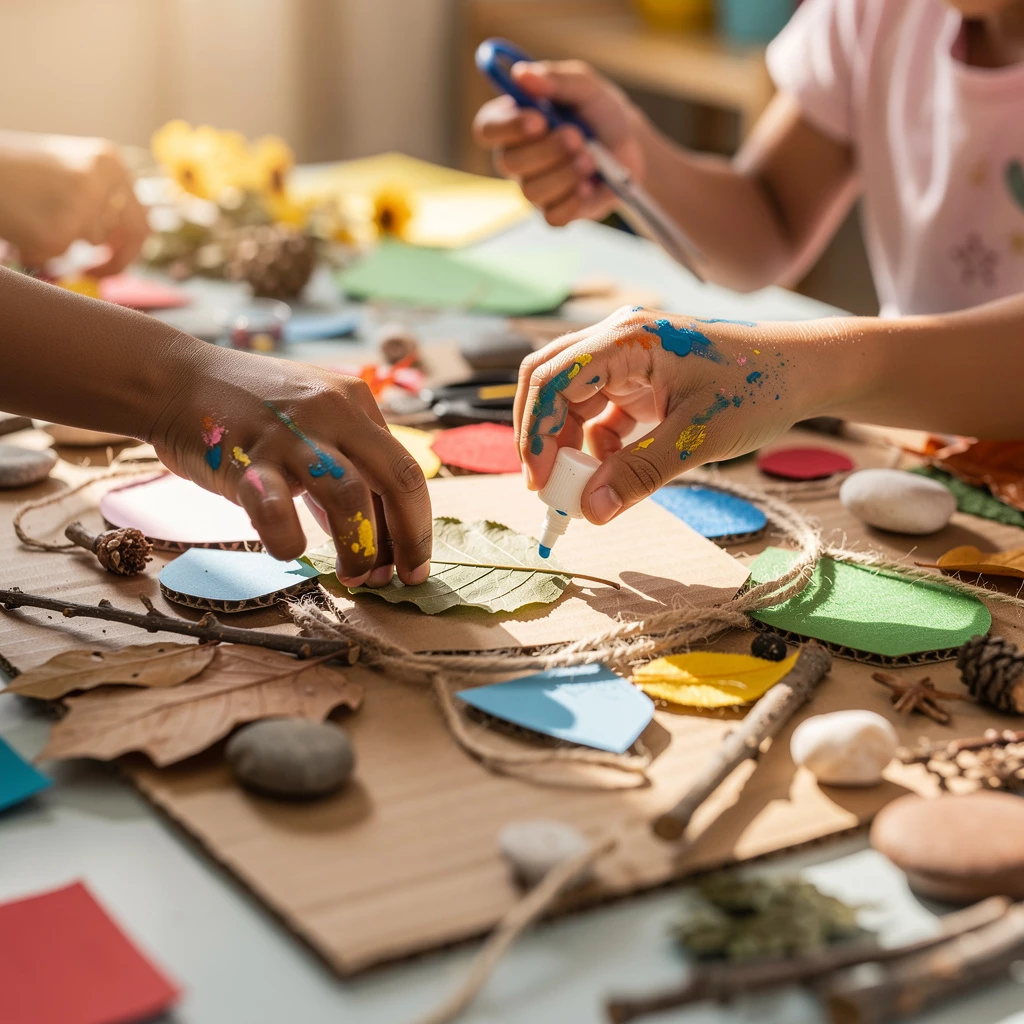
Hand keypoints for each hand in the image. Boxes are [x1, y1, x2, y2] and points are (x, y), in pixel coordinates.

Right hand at [0, 132, 148, 274]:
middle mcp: (101, 180)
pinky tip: (17, 223)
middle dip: (114, 263)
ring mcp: (81, 205)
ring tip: (28, 214)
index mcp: (108, 161)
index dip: (131, 248)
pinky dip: (35, 248)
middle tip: (94, 274)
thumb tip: (128, 242)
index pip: (141, 220)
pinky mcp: (57, 230)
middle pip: (127, 240)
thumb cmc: (12, 170)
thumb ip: (101, 198)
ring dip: (60, 240)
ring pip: (86, 244)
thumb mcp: (67, 169)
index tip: (113, 258)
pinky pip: (56, 254)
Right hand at [152, 346, 432, 587]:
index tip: (411, 565)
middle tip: (402, 579)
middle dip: (408, 538)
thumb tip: (375, 536)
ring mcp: (289, 433)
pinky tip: (290, 551)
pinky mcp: (244, 456)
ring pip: (349, 493)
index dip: (415, 525)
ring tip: (353, 576)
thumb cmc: (252, 412)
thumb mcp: (313, 425)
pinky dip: (287, 537)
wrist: (177, 378)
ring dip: (359, 546)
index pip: (405, 471)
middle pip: (397, 478)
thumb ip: (345, 470)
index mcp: (355, 405)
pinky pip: (274, 505)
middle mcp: (331, 413)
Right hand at [473, 60, 646, 225]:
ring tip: (591, 159)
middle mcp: (517, 157)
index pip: (487, 128)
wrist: (632, 148)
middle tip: (578, 137)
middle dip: (547, 150)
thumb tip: (520, 74)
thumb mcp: (586, 86)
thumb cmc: (601, 113)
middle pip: (509, 162)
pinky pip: (552, 217)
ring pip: (531, 191)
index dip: (507, 127)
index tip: (538, 120)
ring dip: (565, 174)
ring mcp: (534, 187)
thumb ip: (555, 79)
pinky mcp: (554, 212)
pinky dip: (573, 201)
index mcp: (515, 121)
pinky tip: (589, 186)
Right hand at [515, 307, 811, 523]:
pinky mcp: (641, 382)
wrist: (808, 372)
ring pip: (572, 401)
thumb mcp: (699, 436)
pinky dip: (595, 446)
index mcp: (629, 339)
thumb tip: (590, 512)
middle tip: (547, 489)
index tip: (540, 483)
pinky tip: (609, 475)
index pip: (554, 378)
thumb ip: (640, 473)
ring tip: (580, 492)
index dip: (537, 432)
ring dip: (568, 445)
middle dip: (542, 436)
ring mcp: (629, 361)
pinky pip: (599, 413)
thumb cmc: (760, 388)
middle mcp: (620, 342)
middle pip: (551, 383)